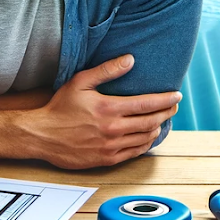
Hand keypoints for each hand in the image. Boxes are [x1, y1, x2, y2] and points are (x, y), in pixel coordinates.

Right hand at [20, 55, 181, 169]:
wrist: (43, 135)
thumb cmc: (60, 108)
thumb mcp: (80, 82)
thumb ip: (107, 70)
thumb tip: (130, 60)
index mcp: (109, 108)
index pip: (147, 104)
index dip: (166, 100)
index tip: (176, 96)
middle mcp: (113, 129)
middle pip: (151, 121)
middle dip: (167, 113)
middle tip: (174, 106)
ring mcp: (111, 146)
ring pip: (145, 138)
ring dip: (158, 128)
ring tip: (162, 120)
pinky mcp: (107, 159)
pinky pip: (134, 153)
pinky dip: (145, 144)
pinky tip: (148, 137)